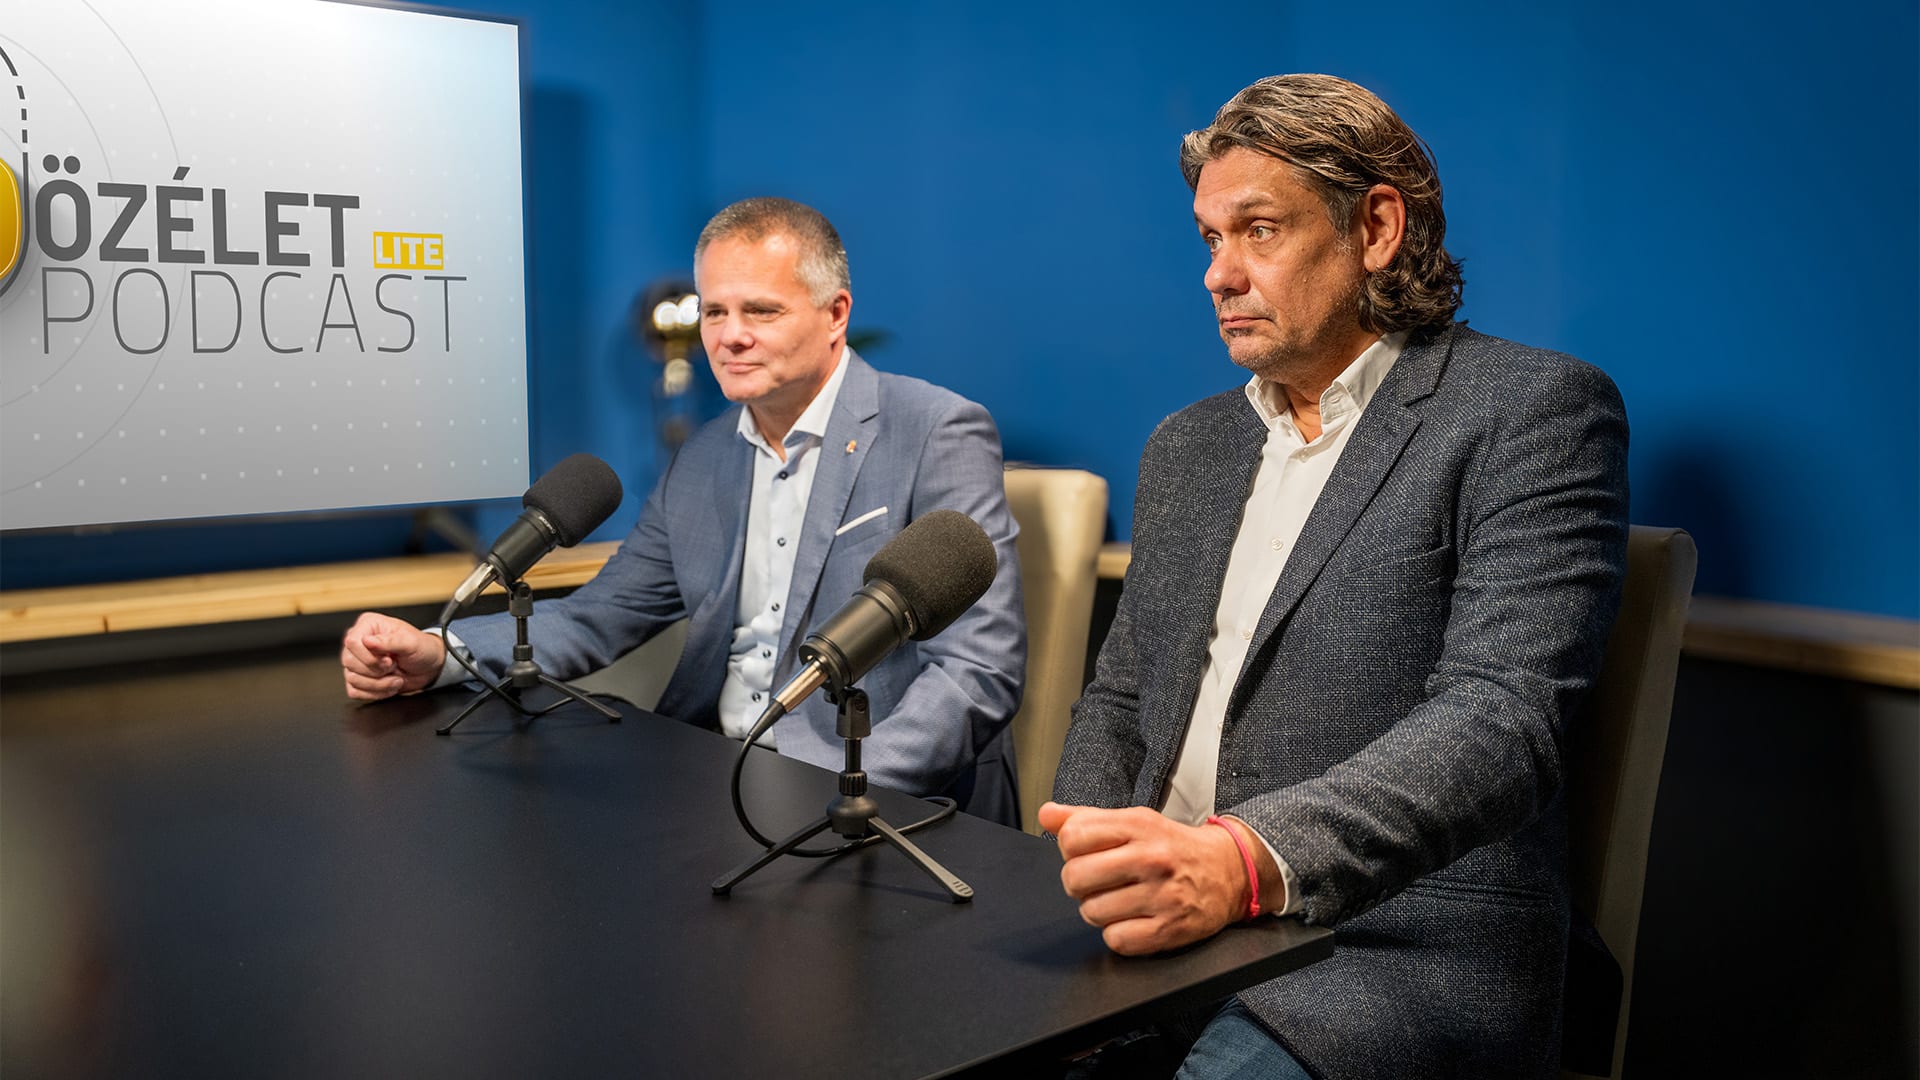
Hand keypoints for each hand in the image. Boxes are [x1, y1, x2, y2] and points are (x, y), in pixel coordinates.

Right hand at [340, 612, 445, 700]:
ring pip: (352, 679)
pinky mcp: (358, 679)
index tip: (390, 660)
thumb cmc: (421, 649)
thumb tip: (367, 641)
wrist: (428, 667)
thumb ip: (390, 641)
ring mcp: (356, 662)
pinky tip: (388, 685)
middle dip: (377, 671)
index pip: (352, 642)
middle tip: (394, 666)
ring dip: (379, 684)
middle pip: (349, 662)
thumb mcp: (411, 642)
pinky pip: (355, 692)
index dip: (370, 657)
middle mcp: (358, 642)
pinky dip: (374, 693)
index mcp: (368, 625)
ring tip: (396, 678)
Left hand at [1037, 801, 1255, 955]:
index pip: (1072, 837)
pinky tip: (1132, 920)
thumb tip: (1046, 814)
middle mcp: (1150, 858)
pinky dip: (1118, 934)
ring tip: (1119, 900)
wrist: (1228, 871)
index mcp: (1137, 826)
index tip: (1086, 854)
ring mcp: (1161, 895)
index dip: (1070, 850)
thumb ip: (1086, 818)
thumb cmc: (1172, 847)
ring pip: (1091, 912)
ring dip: (1098, 911)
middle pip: (1075, 878)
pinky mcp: (1169, 929)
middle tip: (1098, 882)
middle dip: (1079, 884)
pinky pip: (1116, 940)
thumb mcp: (1133, 821)